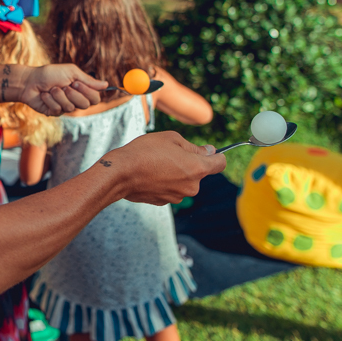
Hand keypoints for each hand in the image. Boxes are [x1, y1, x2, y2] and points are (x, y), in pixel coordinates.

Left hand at [17, 64, 105, 114]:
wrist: (30, 81)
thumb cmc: (50, 74)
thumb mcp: (71, 72)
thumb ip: (88, 80)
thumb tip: (106, 85)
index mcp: (81, 89)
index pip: (95, 98)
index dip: (87, 92)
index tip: (76, 83)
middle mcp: (75, 99)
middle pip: (85, 105)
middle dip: (73, 94)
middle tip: (63, 86)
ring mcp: (65, 107)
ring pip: (70, 108)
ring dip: (59, 96)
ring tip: (51, 89)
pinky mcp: (54, 112)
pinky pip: (58, 110)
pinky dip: (50, 100)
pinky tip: (44, 95)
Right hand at [108, 132, 225, 204]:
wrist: (121, 173)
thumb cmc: (145, 151)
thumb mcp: (171, 138)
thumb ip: (193, 147)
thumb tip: (208, 151)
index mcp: (197, 169)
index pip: (220, 163)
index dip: (215, 155)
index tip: (206, 151)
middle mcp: (192, 186)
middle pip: (199, 173)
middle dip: (190, 163)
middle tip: (170, 153)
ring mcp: (178, 197)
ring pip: (184, 181)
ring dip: (176, 173)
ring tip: (156, 164)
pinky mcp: (164, 202)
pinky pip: (171, 189)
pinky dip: (165, 182)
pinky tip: (150, 174)